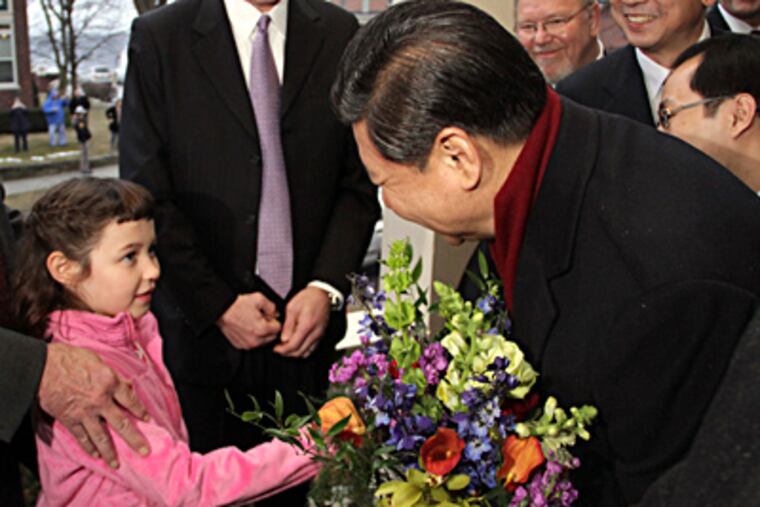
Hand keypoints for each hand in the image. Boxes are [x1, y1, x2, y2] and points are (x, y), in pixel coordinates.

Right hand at [38, 343, 149, 467]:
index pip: (131, 400)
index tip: (147, 420)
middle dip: (134, 439)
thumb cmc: (70, 358)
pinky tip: (95, 455)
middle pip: (122, 423)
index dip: (140, 411)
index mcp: (110, 382)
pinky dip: (88, 447)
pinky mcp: (69, 419)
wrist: (42, 366)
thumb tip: (127, 384)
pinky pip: (81, 437)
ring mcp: (85, 412)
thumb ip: (113, 375)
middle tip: (144, 452)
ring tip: (116, 464)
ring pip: (101, 436)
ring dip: (110, 452)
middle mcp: (101, 400)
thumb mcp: (98, 360)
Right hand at [217, 292, 280, 348]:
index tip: (268, 317)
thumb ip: (272, 307)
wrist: (221, 310)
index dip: (274, 320)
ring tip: (253, 323)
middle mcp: (255, 340)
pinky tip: (247, 328)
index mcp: (262, 329)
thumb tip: (276, 314)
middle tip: (261, 319)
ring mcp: (247, 345)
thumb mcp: (258, 299)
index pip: (278, 328)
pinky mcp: (240, 346)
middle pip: (272, 337)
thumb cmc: (237, 305)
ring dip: (262, 334)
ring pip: (263, 342)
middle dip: (269, 328)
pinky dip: (253, 338)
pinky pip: (253, 344)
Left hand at [275, 287, 329, 357]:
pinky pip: (312, 349)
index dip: (282, 350)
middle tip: (278, 349)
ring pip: (306, 353)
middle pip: (299, 352)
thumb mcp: (292, 307)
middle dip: (287, 353)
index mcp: (307, 325)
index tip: (275, 348)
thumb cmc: (307, 298)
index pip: (293, 345)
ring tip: (286, 348)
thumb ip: (288, 325)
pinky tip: (296, 345)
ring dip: (295, 353)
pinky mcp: (321, 336)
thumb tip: (283, 339)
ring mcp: (319, 335)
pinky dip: (303, 351)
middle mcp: (315, 333)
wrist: (322, 294)